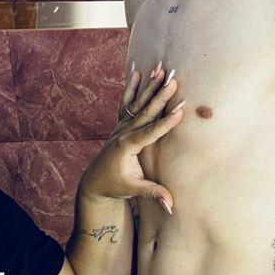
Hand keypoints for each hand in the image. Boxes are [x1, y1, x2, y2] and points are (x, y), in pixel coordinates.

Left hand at [81, 64, 183, 209]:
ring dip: (151, 85)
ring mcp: (121, 126)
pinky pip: (127, 102)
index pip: (150, 132)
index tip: (180, 109)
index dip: (165, 122)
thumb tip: (171, 206)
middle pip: (145, 111)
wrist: (94, 181)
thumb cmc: (114, 186)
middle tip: (174, 79)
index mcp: (126, 146)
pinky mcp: (121, 125)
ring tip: (161, 68)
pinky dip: (132, 87)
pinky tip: (137, 71)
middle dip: (161, 95)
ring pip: (138, 103)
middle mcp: (122, 132)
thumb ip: (152, 194)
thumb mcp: (132, 190)